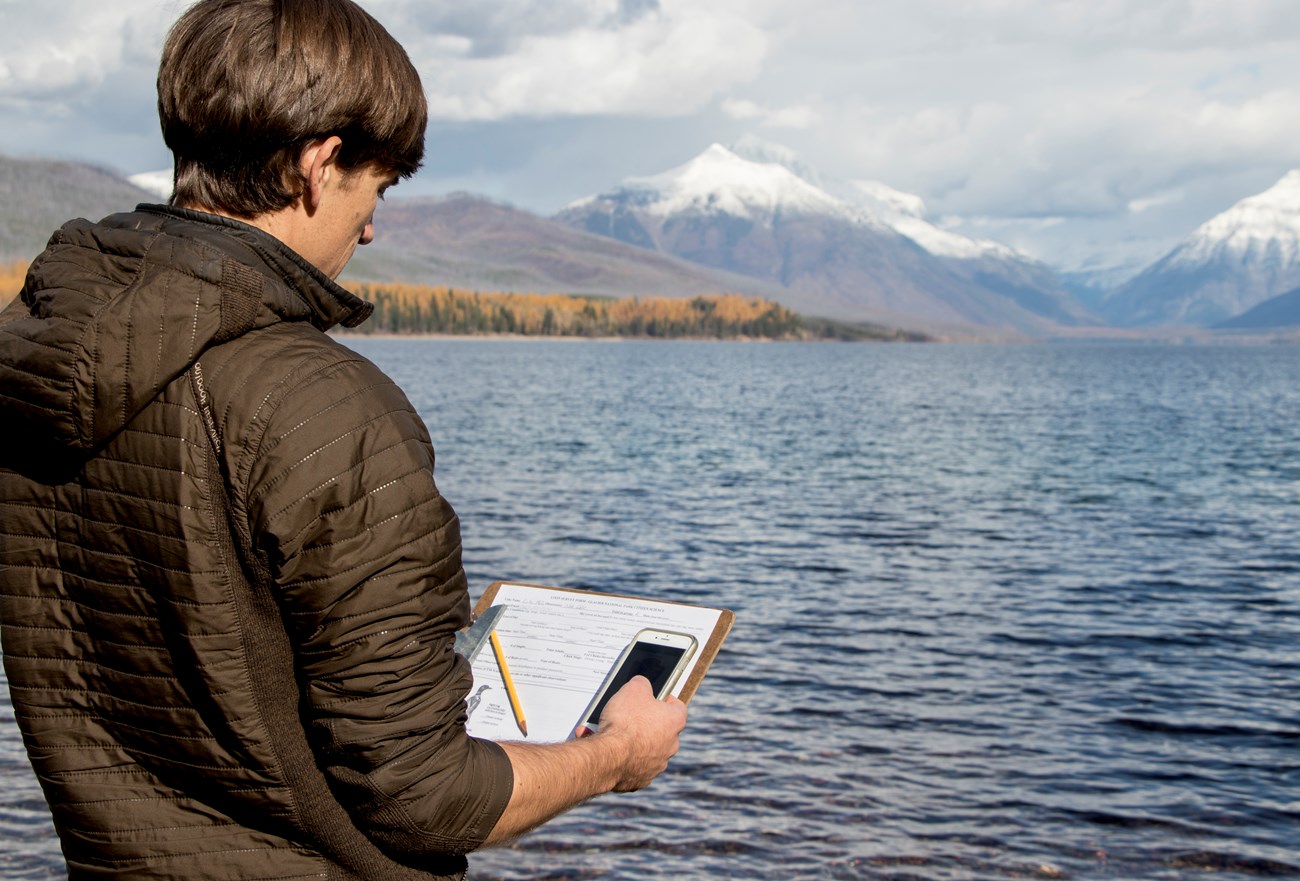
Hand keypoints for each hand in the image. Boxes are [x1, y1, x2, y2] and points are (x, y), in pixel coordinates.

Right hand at [588, 676, 687, 791]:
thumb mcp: (633, 688)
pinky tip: (608, 750)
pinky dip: (623, 759)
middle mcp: (671, 745)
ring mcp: (657, 765)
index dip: (666, 700)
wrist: (608, 757)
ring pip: (646, 750)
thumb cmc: (624, 722)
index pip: (678, 707)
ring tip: (612, 734)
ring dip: (633, 742)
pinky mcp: (641, 779)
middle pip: (661, 730)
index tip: (655, 697)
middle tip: (628, 716)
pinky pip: (633, 766)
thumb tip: (642, 685)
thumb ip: (642, 684)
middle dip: (645, 723)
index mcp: (674, 722)